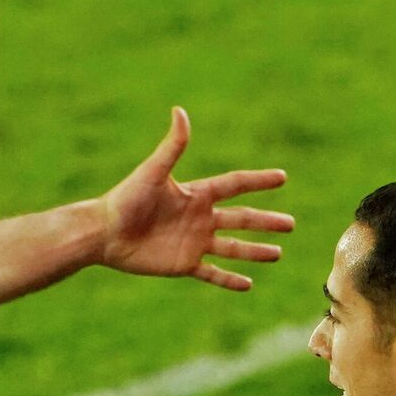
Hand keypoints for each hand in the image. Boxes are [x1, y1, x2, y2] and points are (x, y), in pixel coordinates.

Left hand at [97, 107, 294, 290]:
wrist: (104, 233)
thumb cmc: (126, 199)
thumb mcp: (152, 172)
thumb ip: (172, 146)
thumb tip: (180, 111)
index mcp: (196, 194)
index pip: (235, 185)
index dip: (258, 181)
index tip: (282, 177)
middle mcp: (200, 218)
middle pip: (241, 219)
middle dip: (266, 221)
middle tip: (291, 224)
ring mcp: (193, 243)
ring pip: (233, 248)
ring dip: (255, 251)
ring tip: (278, 253)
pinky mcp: (183, 265)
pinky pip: (212, 273)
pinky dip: (229, 279)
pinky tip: (248, 284)